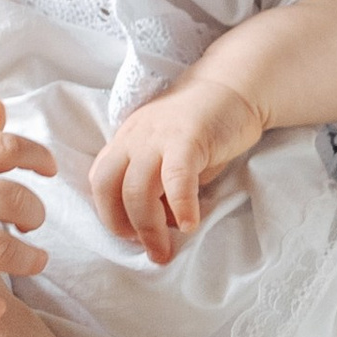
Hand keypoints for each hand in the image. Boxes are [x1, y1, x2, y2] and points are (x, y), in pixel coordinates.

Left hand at [88, 75, 265, 264]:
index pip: (100, 182)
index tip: (132, 236)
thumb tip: (164, 225)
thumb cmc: (205, 127)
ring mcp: (158, 136)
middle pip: (110, 188)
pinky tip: (190, 225)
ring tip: (166, 250)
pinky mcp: (188, 137)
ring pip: (137, 189)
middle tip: (149, 251)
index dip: (111, 214)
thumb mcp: (171, 156)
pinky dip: (180, 206)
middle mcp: (134, 138)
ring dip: (150, 227)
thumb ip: (161, 186)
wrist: (235, 85)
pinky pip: (176, 178)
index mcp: (125, 142)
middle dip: (123, 227)